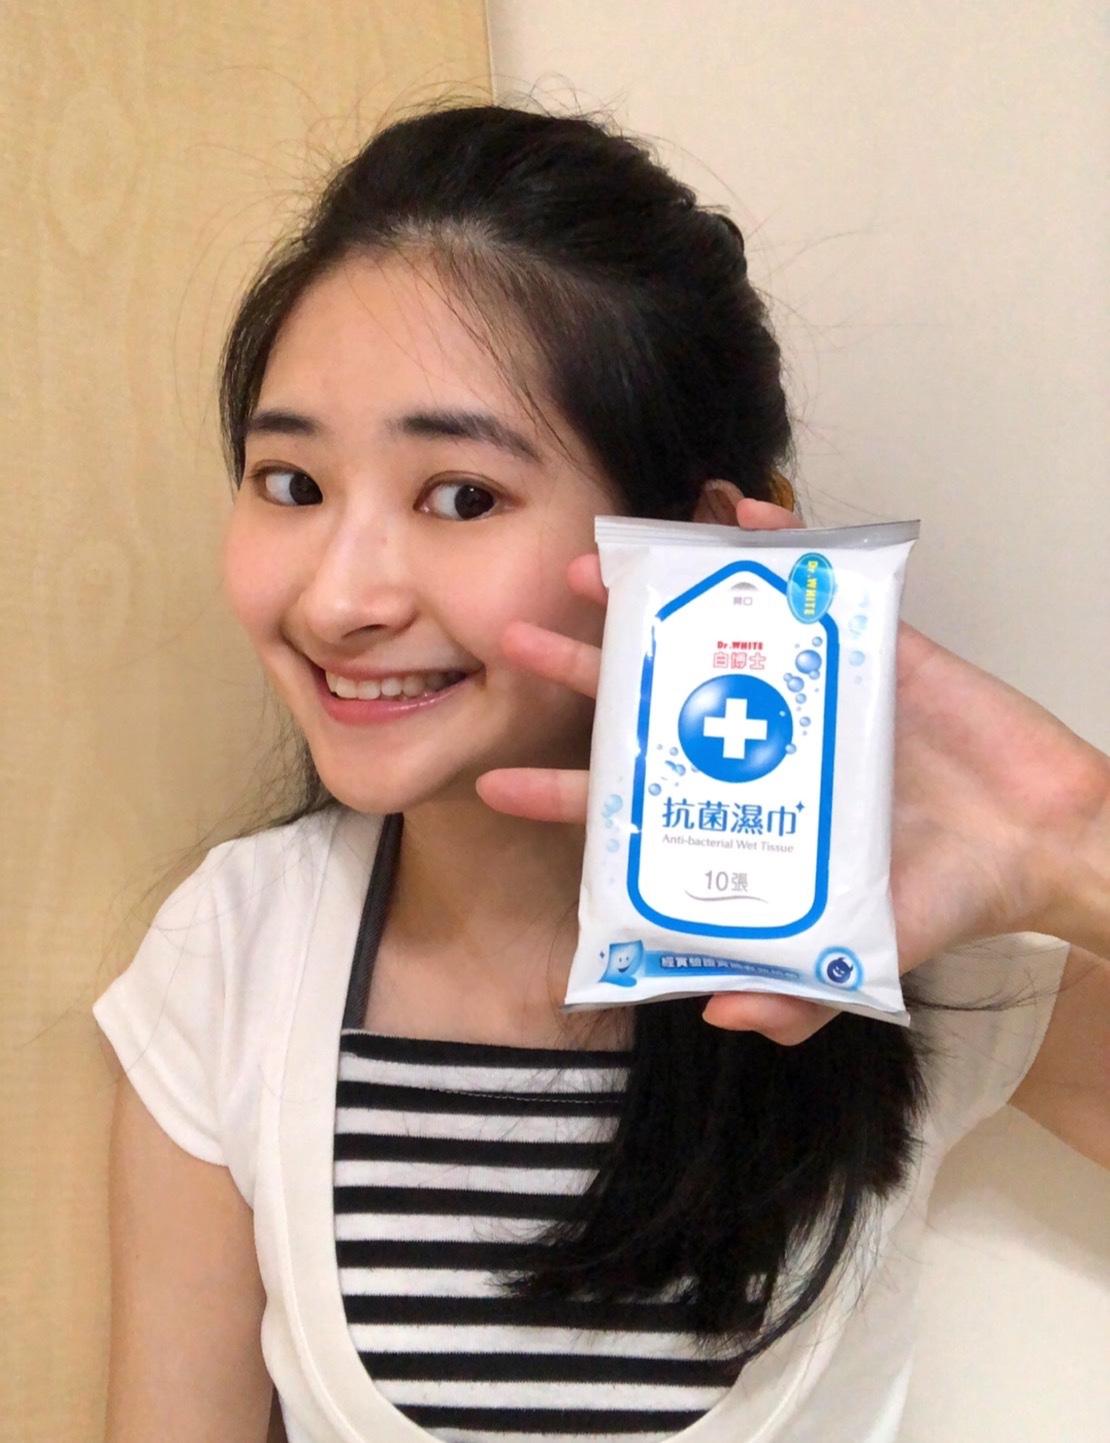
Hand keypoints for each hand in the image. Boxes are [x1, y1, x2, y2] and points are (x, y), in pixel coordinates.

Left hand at [476, 495, 1108, 1042]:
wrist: (1034, 837)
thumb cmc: (945, 895)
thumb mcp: (859, 959)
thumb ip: (794, 995)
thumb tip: (713, 1012)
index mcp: (741, 815)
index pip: (631, 803)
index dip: (562, 795)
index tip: (495, 782)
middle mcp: (757, 746)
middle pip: (645, 704)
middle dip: (579, 673)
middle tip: (514, 640)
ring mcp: (803, 690)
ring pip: (707, 634)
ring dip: (650, 598)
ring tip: (595, 567)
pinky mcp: (863, 644)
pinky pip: (811, 584)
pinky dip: (777, 544)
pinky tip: (734, 512)